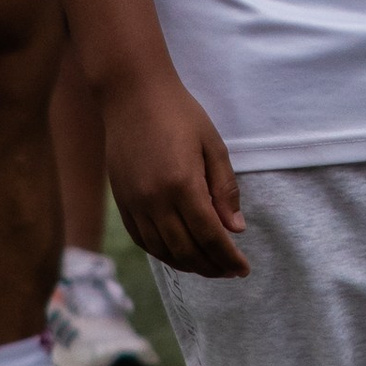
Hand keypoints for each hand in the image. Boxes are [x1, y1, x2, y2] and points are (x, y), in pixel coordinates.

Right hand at [103, 74, 247, 278]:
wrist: (131, 94)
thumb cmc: (179, 113)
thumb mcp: (213, 145)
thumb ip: (225, 189)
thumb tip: (235, 230)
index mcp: (182, 184)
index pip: (210, 236)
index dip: (228, 257)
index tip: (243, 268)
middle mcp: (155, 200)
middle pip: (186, 250)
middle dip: (211, 266)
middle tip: (229, 271)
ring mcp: (134, 203)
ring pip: (162, 250)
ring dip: (188, 265)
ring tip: (208, 266)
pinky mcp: (121, 201)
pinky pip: (142, 240)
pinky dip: (162, 253)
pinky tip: (179, 254)